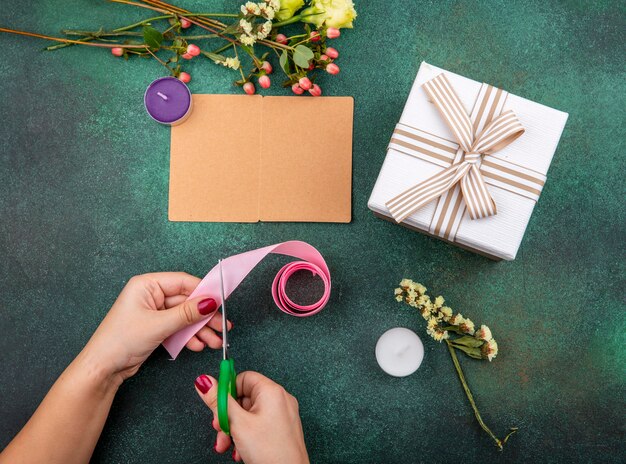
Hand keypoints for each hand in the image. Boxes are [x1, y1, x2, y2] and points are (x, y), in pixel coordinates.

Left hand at [82, 272, 230, 383]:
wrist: (103, 368)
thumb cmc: (120, 340)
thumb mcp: (159, 325)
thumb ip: (187, 313)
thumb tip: (210, 302)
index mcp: (147, 284)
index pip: (183, 282)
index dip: (204, 292)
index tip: (221, 302)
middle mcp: (151, 294)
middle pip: (187, 301)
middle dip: (205, 316)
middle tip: (222, 327)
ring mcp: (154, 311)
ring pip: (185, 316)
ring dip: (200, 329)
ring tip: (214, 342)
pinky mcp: (156, 326)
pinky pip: (179, 327)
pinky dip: (190, 336)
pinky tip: (199, 345)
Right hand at [194, 371, 308, 463]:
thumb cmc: (270, 452)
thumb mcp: (236, 423)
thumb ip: (218, 401)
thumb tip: (204, 381)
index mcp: (272, 391)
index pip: (243, 377)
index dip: (227, 391)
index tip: (216, 404)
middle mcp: (280, 400)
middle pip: (244, 399)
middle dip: (228, 417)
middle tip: (220, 429)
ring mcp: (282, 416)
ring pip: (249, 415)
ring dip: (234, 430)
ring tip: (227, 445)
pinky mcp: (282, 430)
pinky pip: (259, 426)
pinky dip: (246, 436)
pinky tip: (240, 451)